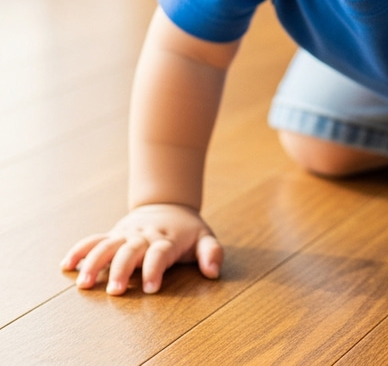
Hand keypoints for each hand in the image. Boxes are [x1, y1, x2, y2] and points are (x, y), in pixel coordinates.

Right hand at [61, 204, 222, 295]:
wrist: (168, 204)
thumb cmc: (187, 230)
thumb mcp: (205, 237)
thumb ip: (211, 253)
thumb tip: (213, 272)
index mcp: (167, 239)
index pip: (160, 253)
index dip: (155, 269)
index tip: (152, 288)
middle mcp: (144, 236)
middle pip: (131, 251)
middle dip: (123, 270)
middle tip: (116, 292)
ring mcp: (126, 235)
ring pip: (108, 246)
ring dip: (95, 263)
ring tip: (84, 284)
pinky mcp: (114, 234)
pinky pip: (94, 239)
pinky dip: (80, 250)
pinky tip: (67, 265)